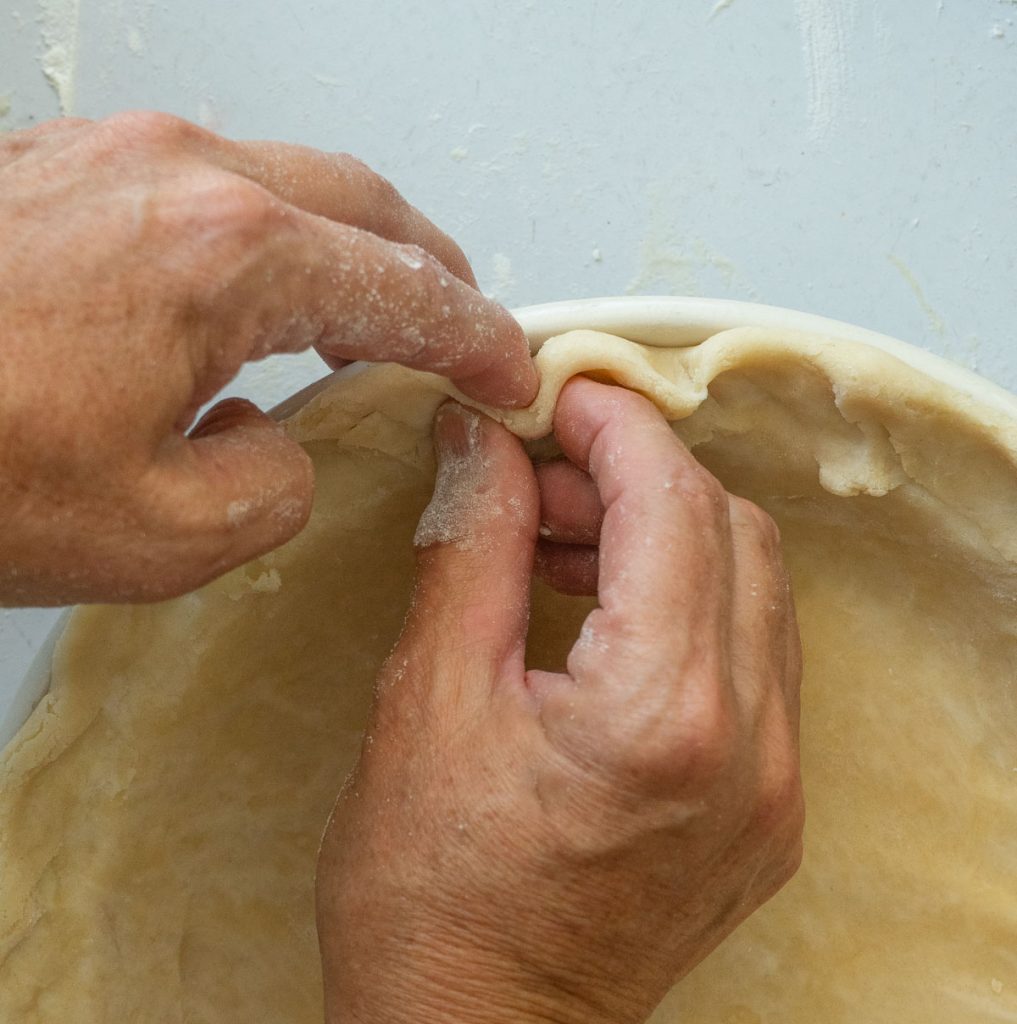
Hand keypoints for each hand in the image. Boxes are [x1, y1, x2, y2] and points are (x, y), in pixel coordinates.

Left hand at [0, 113, 534, 603]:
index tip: (511, 369)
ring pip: (287, 183)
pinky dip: (267, 239)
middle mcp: (180, 174)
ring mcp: (115, 156)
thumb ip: (272, 487)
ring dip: (349, 246)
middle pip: (363, 205)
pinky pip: (208, 189)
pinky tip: (260, 292)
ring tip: (376, 306)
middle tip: (465, 324)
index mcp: (227, 255)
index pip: (405, 291)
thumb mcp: (157, 535)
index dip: (476, 338)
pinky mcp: (63, 170)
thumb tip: (278, 438)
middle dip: (431, 268)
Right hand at [317, 378, 803, 1023]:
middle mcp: (751, 748)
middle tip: (540, 479)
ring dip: (665, 536)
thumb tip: (485, 445)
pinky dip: (688, 602)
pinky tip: (605, 610)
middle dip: (638, 478)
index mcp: (662, 715)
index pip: (673, 505)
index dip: (617, 429)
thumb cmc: (430, 902)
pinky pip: (755, 655)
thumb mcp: (426, 701)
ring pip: (755, 587)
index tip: (561, 398)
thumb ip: (473, 546)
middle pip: (733, 532)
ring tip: (560, 545)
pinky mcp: (767, 807)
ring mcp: (774, 785)